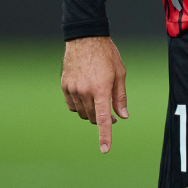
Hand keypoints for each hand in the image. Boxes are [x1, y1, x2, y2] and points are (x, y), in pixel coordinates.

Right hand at [61, 36, 127, 152]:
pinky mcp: (65, 86)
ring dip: (91, 112)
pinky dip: (79, 106)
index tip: (105, 149)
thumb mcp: (120, 73)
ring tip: (98, 99)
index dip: (105, 135)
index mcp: (101, 88)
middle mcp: (85, 91)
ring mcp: (73, 89)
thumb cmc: (106, 54)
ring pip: (82, 112)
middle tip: (111, 114)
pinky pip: (72, 105)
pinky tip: (86, 96)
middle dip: (102, 119)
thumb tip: (122, 116)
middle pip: (92, 117)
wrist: (85, 38)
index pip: (102, 119)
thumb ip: (120, 97)